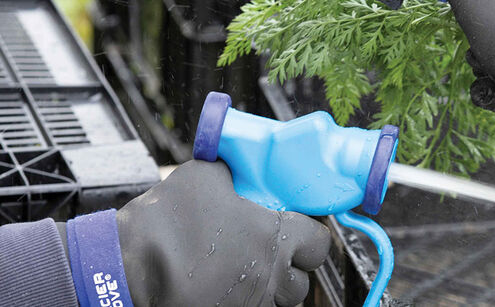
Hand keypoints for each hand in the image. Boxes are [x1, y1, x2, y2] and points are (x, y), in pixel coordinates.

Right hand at [116, 160, 330, 305]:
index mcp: (275, 237)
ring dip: (271, 286)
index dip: (308, 234)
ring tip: (247, 269)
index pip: (319, 242)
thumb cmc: (165, 225)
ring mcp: (252, 301)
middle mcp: (270, 275)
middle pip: (302, 277)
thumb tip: (237, 167)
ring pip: (281, 300)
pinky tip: (227, 284)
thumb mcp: (203, 176)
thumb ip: (233, 173)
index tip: (295, 227)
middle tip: (269, 250)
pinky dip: (247, 298)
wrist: (128, 268)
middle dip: (290, 265)